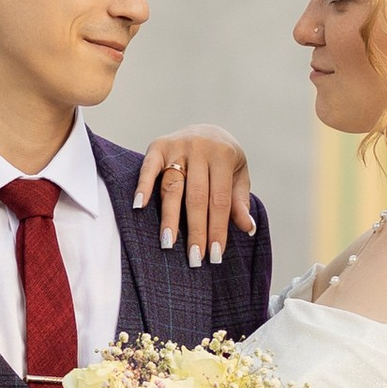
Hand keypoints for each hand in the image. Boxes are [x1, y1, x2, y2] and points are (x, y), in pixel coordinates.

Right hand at [133, 123, 256, 265]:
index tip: (215, 255)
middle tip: (194, 258)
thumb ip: (239, 200)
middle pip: (196, 197)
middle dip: (196, 230)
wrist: (207, 129)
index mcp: (223, 155)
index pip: (220, 200)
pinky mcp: (158, 146)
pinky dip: (143, 186)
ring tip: (168, 243)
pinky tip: (139, 206)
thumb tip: (248, 228)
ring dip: (169, 217)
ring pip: (172, 187)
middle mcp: (200, 149)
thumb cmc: (224, 159)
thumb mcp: (239, 175)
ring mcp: (178, 146)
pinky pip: (149, 168)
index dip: (217, 228)